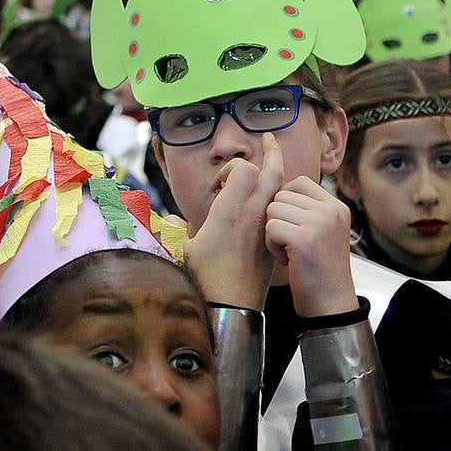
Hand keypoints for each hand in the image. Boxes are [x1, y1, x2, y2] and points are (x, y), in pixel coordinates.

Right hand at [183, 132, 285, 309]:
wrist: (231, 312)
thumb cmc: (203, 281)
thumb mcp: (179, 251)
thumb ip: (171, 228)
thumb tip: (168, 220)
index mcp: (230, 213)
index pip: (244, 169)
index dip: (232, 167)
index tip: (219, 182)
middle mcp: (252, 217)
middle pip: (274, 173)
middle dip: (272, 153)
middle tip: (268, 139)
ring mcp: (266, 230)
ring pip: (282, 192)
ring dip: (278, 175)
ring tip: (272, 165)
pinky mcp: (272, 244)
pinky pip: (281, 212)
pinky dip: (278, 199)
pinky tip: (269, 200)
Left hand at [265, 175, 357, 317]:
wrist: (330, 303)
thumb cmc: (319, 269)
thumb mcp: (322, 231)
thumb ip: (307, 209)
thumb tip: (276, 185)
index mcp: (336, 206)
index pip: (299, 182)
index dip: (285, 202)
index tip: (292, 226)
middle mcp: (331, 210)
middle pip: (281, 195)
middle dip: (278, 219)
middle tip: (292, 244)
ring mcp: (319, 223)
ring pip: (272, 209)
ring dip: (273, 233)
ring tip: (290, 252)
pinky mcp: (305, 238)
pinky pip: (270, 227)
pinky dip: (271, 246)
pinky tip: (287, 260)